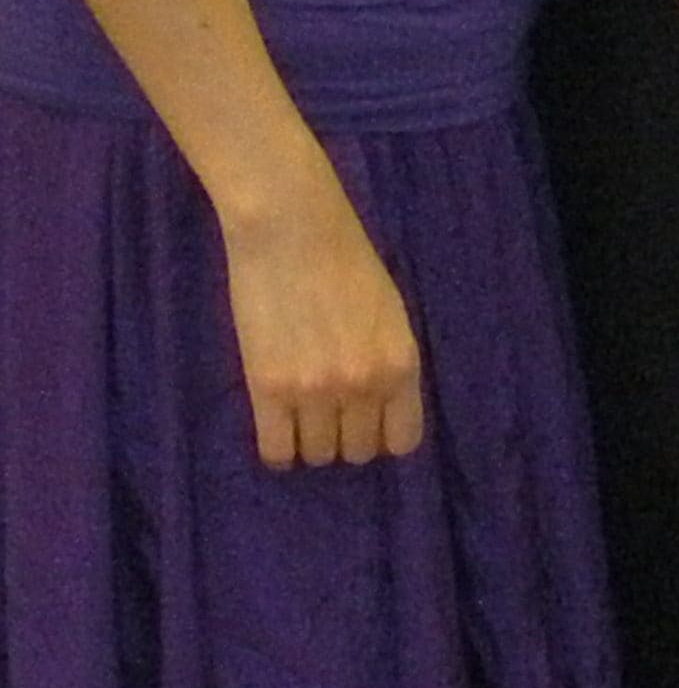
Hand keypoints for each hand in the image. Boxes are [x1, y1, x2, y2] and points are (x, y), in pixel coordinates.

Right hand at [218, 180, 424, 468]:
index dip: (384, 437)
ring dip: (311, 441)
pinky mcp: (268, 390)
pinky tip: (277, 427)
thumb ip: (388, 363)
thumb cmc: (348, 262)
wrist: (294, 231)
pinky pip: (276, 451)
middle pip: (358, 452)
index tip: (369, 426)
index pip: (402, 440)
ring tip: (301, 414)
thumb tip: (380, 409)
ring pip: (318, 456)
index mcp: (401, 363)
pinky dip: (279, 448)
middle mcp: (363, 386)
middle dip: (347, 437)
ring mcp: (315, 392)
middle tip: (331, 414)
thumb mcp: (390, 314)